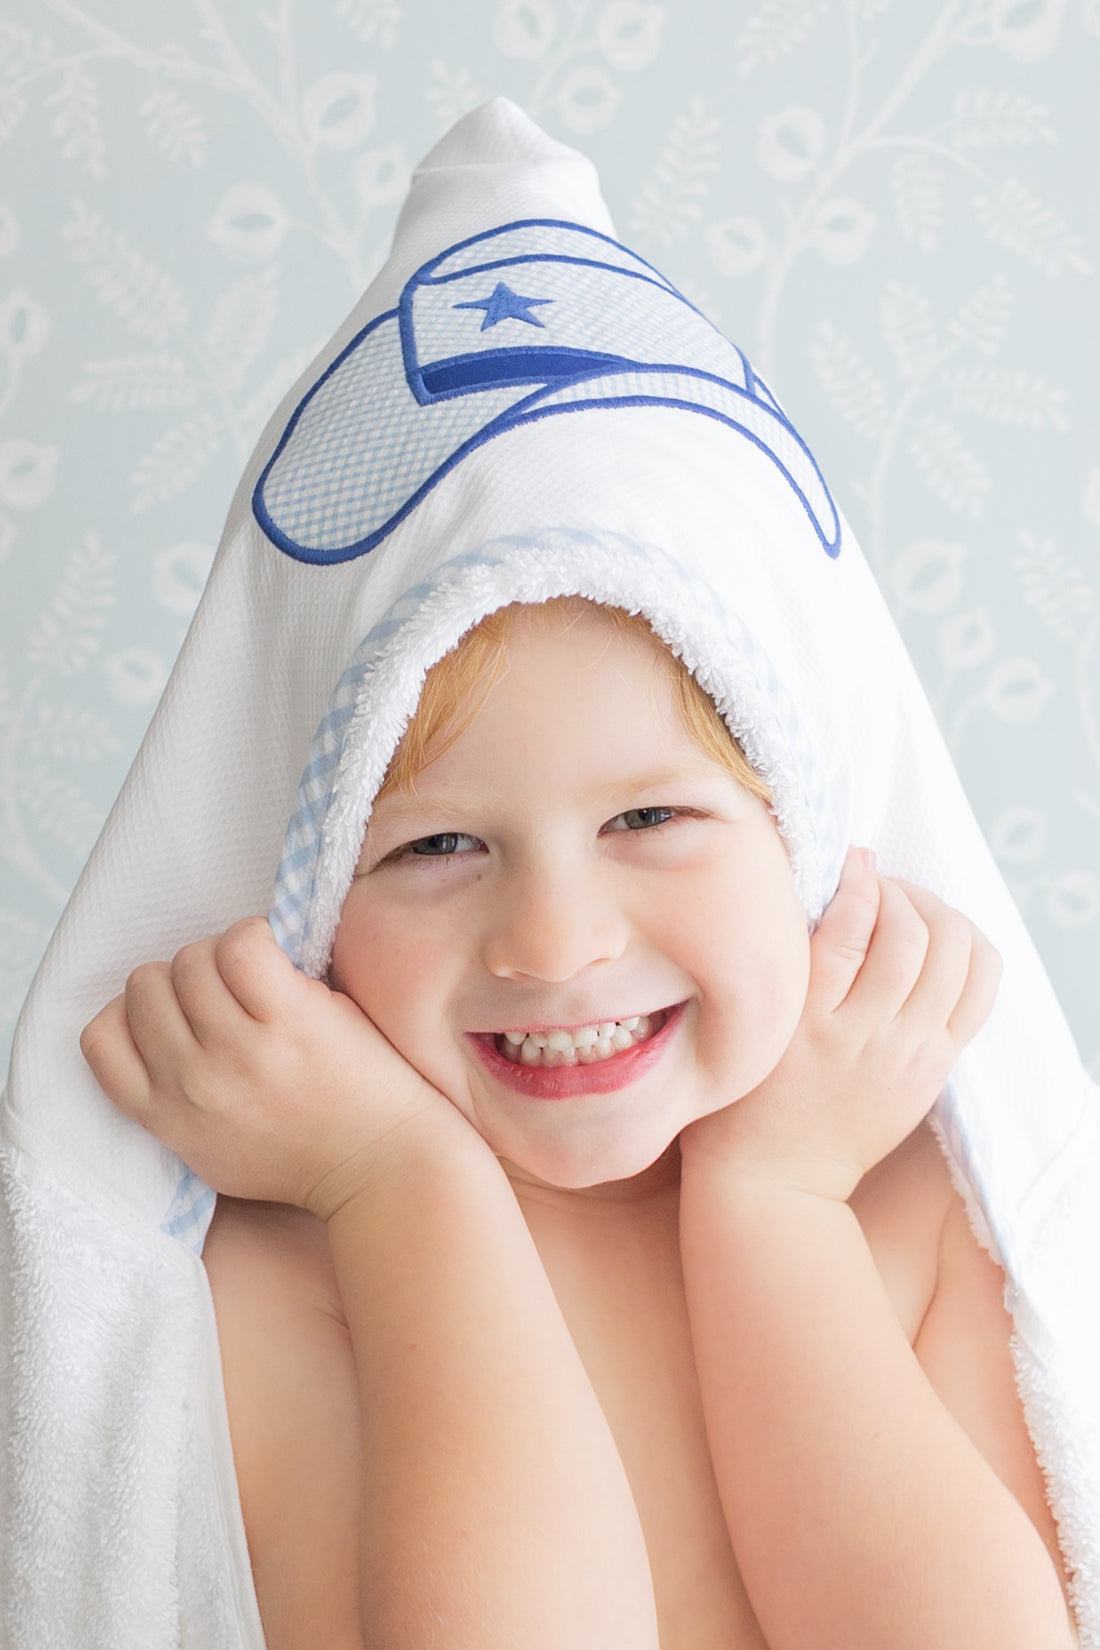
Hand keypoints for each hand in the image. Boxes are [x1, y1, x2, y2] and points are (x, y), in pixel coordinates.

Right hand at [80, 916, 473, 1219]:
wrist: (380, 1170)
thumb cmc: (305, 1155)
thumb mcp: (211, 1151)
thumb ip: (175, 1102)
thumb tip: (160, 1035)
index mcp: (165, 1114)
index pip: (100, 1036)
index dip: (137, 1011)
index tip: (180, 1013)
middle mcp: (191, 1081)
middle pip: (147, 984)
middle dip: (185, 979)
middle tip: (231, 994)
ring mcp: (238, 1048)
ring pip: (190, 959)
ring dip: (222, 955)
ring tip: (261, 980)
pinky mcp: (288, 1018)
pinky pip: (242, 944)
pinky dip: (256, 936)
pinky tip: (281, 961)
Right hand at [679, 846, 1001, 1201]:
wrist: (778, 1178)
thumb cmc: (745, 1096)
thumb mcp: (748, 1024)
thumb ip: (781, 958)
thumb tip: (831, 885)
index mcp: (808, 1021)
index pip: (851, 924)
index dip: (856, 879)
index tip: (847, 863)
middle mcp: (867, 1036)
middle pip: (913, 932)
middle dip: (898, 891)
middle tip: (876, 888)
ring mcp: (911, 1053)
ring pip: (956, 952)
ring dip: (936, 912)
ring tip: (908, 910)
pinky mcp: (936, 1066)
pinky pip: (981, 989)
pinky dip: (968, 948)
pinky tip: (940, 941)